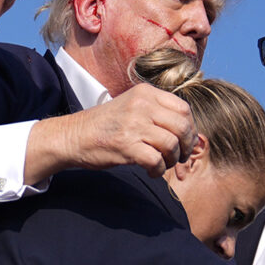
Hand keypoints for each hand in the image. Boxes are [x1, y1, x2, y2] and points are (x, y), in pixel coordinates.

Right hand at [27, 84, 195, 181]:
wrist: (74, 135)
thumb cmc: (106, 125)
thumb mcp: (132, 106)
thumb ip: (157, 112)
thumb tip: (188, 131)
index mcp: (146, 93)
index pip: (184, 109)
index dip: (190, 129)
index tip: (184, 142)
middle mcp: (142, 105)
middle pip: (182, 127)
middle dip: (185, 147)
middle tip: (178, 157)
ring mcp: (134, 125)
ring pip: (172, 145)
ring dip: (171, 160)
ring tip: (162, 164)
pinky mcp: (126, 146)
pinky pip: (157, 161)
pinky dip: (158, 170)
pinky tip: (150, 171)